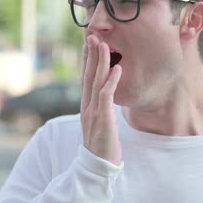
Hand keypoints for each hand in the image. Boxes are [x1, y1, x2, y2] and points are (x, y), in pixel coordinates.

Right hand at [80, 35, 122, 164]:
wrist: (98, 166)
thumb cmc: (103, 145)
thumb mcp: (100, 123)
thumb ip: (100, 109)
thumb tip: (105, 97)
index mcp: (86, 106)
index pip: (85, 79)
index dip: (86, 61)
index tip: (88, 45)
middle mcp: (87, 106)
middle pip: (87, 76)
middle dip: (90, 55)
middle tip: (92, 36)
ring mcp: (94, 112)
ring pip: (96, 82)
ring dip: (100, 62)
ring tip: (104, 45)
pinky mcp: (103, 119)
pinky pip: (106, 96)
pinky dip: (111, 81)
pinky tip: (117, 69)